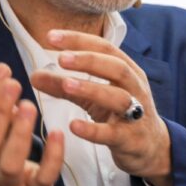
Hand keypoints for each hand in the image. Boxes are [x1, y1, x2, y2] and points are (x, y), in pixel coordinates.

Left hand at [29, 30, 173, 185]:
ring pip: (118, 98)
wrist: (151, 148)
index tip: (50, 37)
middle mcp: (135, 88)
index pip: (105, 48)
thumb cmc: (120, 117)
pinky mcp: (131, 139)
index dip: (79, 41)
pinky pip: (113, 133)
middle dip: (89, 60)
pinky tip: (74, 126)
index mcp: (127, 72)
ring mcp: (136, 114)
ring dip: (92, 89)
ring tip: (66, 84)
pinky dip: (93, 130)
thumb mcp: (92, 98)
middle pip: (116, 68)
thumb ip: (64, 87)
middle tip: (61, 58)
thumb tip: (33, 75)